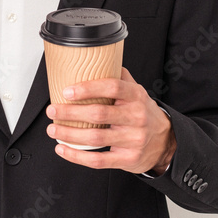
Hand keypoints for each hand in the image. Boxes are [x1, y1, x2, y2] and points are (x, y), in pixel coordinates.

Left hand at [45, 68, 176, 174]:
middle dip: (70, 112)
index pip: (112, 87)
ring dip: (69, 134)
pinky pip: (99, 160)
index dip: (88, 88)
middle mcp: (137, 117)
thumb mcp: (136, 92)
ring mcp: (134, 140)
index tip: (67, 91)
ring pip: (96, 138)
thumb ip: (118, 77)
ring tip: (53, 129)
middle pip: (99, 114)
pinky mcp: (128, 159)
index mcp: (136, 96)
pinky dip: (77, 156)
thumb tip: (96, 57)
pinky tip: (62, 149)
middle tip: (52, 110)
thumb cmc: (143, 113)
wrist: (165, 142)